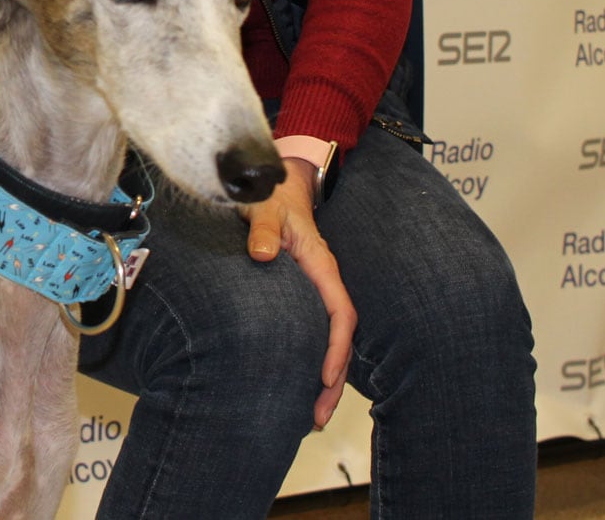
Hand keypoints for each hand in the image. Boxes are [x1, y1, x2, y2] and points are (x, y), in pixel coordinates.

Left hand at [244, 157, 356, 428]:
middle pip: (340, 338)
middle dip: (333, 380)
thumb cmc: (269, 197)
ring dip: (324, 379)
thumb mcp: (263, 207)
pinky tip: (296, 385)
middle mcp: (323, 282)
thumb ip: (264, 228)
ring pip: (328, 340)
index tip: (325, 377)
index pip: (340, 313)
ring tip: (311, 417)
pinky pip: (313, 333)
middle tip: (318, 418)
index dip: (337, 348)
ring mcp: (315, 291)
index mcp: (321, 265)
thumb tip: (264, 254)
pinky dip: (311, 361)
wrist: (273, 187)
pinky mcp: (302, 296)